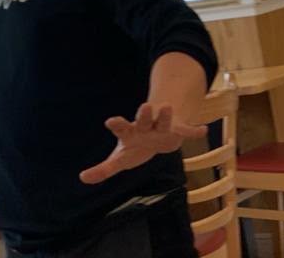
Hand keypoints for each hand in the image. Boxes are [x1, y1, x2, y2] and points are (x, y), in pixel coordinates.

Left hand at [79, 103, 206, 184]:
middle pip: (144, 119)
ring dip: (165, 115)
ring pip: (164, 120)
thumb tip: (82, 178)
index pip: (121, 127)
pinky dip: (194, 131)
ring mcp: (161, 127)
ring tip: (166, 107)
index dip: (117, 124)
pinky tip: (202, 131)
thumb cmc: (135, 147)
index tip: (110, 121)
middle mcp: (145, 126)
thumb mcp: (120, 158)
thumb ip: (104, 168)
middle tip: (144, 106)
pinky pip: (186, 130)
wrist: (158, 135)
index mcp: (130, 132)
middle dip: (144, 114)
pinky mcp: (177, 131)